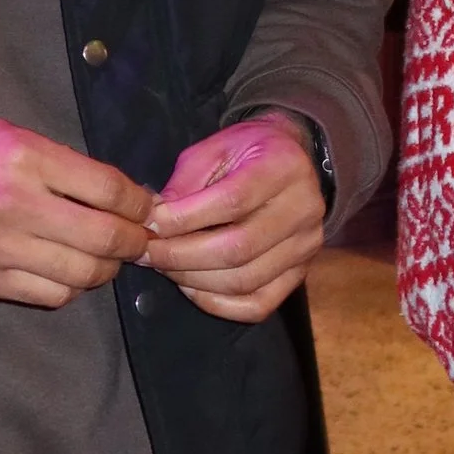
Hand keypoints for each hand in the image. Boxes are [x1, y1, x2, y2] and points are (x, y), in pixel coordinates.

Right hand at [0, 116, 153, 307]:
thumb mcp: (6, 133)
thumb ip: (59, 161)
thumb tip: (118, 192)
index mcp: (24, 159)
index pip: (108, 189)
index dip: (139, 202)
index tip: (147, 207)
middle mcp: (15, 205)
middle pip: (105, 237)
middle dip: (136, 241)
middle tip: (141, 239)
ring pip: (82, 274)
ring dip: (107, 268)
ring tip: (107, 257)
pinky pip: (50, 295)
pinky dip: (72, 287)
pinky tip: (71, 272)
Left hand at [140, 113, 325, 322]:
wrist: (292, 162)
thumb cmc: (246, 152)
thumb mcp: (213, 149)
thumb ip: (186, 184)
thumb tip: (156, 223)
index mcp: (283, 167)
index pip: (232, 201)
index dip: (184, 219)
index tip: (150, 224)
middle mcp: (304, 209)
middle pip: (237, 248)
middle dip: (181, 255)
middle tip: (148, 252)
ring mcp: (306, 246)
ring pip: (244, 280)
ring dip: (193, 279)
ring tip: (165, 266)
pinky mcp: (300, 273)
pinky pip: (257, 304)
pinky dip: (217, 303)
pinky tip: (191, 286)